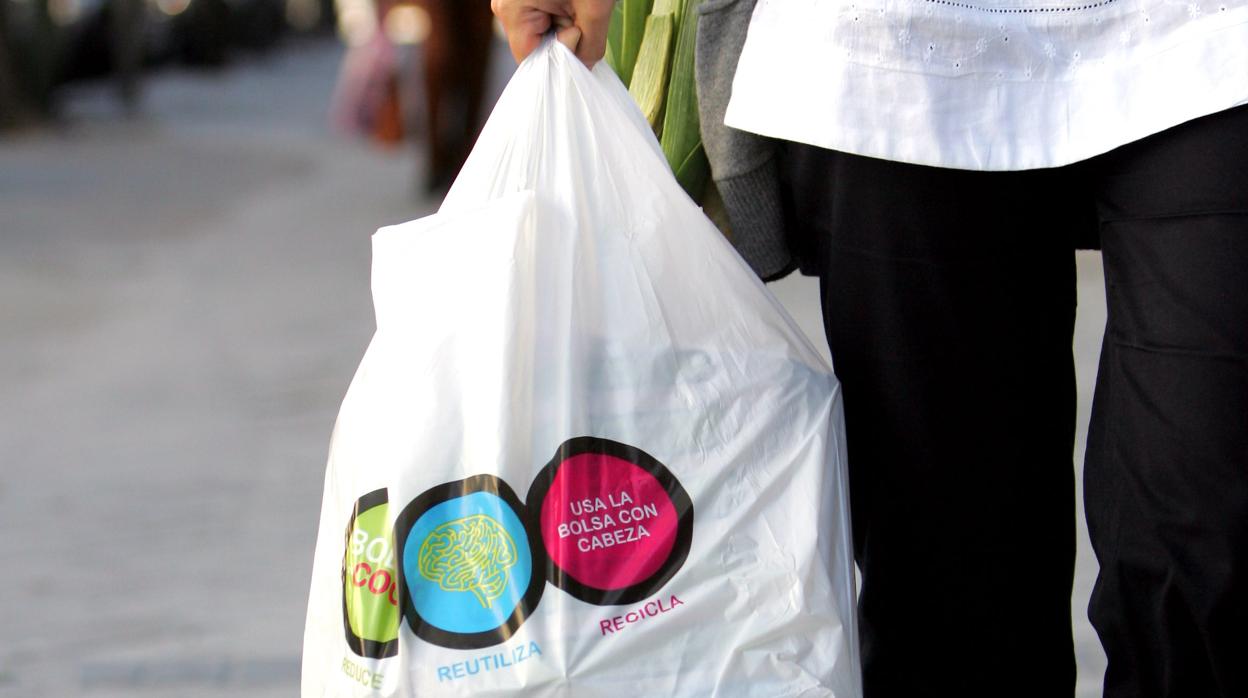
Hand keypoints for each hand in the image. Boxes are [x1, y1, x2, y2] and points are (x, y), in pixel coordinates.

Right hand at [490, 0, 613, 67]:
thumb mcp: (596, 8)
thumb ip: (589, 47)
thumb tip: (582, 68)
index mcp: (512, 9)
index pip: (531, 60)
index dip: (559, 57)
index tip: (582, 33)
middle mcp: (504, 3)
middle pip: (534, 44)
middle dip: (562, 37)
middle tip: (583, 13)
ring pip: (538, 28)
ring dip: (562, 22)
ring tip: (577, 1)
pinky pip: (538, 12)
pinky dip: (559, 10)